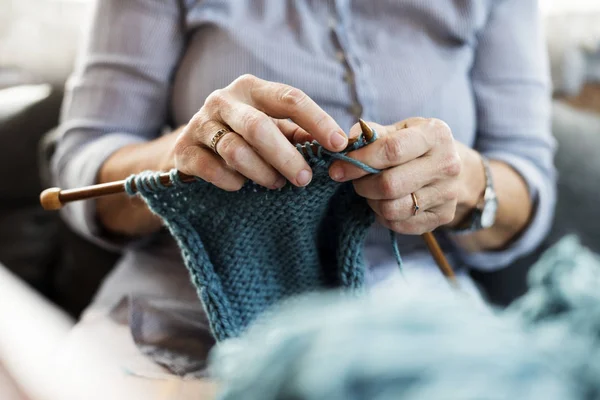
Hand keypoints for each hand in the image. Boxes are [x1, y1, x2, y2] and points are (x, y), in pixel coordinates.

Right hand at [173, 74, 347, 189]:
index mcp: (252, 88)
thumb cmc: (243, 136)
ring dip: (261, 172)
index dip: (318, 121)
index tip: (338, 145)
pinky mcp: (184, 149)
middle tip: (304, 179)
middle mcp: (223, 100)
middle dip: (286, 156)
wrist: (191, 148)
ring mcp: (200, 124)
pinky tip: (241, 186)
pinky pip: (212, 168)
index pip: (290, 98)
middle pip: (259, 126)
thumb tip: (337, 147)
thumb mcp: (272, 128)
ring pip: (235, 150)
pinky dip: (232, 181)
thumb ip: (299, 134)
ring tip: (275, 184)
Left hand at [328, 118, 484, 234]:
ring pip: (393, 209)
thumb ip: (371, 134)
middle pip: (390, 185)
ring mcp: (447, 193)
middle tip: (355, 181)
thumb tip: (344, 144)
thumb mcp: (399, 130)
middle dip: (362, 185)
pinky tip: (384, 203)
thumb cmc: (416, 146)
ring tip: (371, 191)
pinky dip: (383, 216)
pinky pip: (400, 224)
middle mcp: (447, 164)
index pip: (391, 150)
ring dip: (372, 202)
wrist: (452, 169)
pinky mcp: (443, 216)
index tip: (338, 167)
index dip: (359, 161)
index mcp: (435, 134)